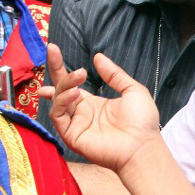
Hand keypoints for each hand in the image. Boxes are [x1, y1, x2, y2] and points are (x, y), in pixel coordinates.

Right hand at [42, 44, 161, 173]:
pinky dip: (62, 102)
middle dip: (55, 68)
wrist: (142, 145)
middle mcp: (81, 112)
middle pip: (60, 88)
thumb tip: (98, 56)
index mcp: (93, 103)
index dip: (62, 67)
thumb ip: (114, 74)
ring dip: (64, 84)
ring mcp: (76, 124)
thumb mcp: (132, 90)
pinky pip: (58, 115)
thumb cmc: (142, 122)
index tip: (54, 48)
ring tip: (79, 76)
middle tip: (52, 50)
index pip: (72, 83)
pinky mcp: (72, 135)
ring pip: (57, 99)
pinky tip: (75, 94)